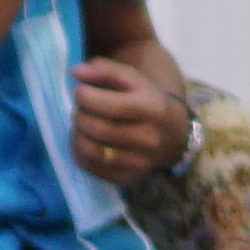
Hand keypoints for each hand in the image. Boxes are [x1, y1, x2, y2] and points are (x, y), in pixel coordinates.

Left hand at [64, 48, 192, 188]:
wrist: (174, 135)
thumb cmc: (147, 101)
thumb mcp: (133, 79)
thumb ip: (104, 70)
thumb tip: (75, 73)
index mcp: (151, 108)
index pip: (101, 103)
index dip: (82, 95)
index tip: (82, 92)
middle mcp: (149, 138)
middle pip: (94, 127)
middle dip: (79, 115)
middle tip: (81, 110)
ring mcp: (140, 162)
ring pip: (90, 150)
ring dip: (77, 135)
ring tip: (82, 126)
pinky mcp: (128, 178)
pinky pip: (91, 167)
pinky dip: (80, 153)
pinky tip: (86, 141)